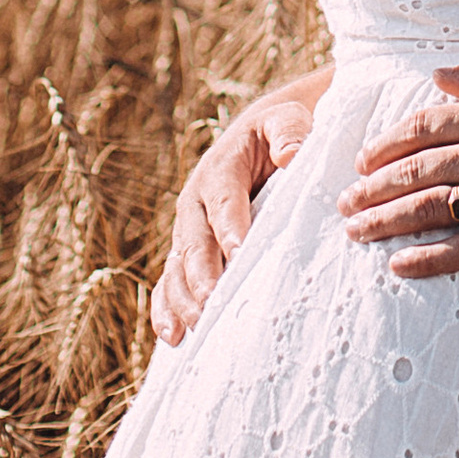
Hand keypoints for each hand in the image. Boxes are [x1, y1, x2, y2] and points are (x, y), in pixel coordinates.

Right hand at [152, 70, 329, 342]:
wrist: (262, 137)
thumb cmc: (281, 131)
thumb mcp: (287, 120)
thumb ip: (289, 133)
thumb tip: (290, 155)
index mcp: (220, 170)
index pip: (224, 201)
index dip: (230, 225)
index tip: (239, 252)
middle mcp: (197, 203)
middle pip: (195, 241)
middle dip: (201, 273)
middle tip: (211, 303)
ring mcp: (190, 230)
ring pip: (178, 267)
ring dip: (182, 299)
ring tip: (191, 329)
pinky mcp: (190, 253)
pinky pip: (172, 281)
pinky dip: (168, 308)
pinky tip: (172, 337)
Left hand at [337, 55, 458, 278]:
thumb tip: (438, 77)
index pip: (423, 128)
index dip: (386, 145)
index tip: (364, 161)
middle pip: (417, 172)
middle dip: (373, 190)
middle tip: (344, 205)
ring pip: (434, 211)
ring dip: (388, 222)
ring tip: (358, 232)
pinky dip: (431, 259)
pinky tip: (402, 265)